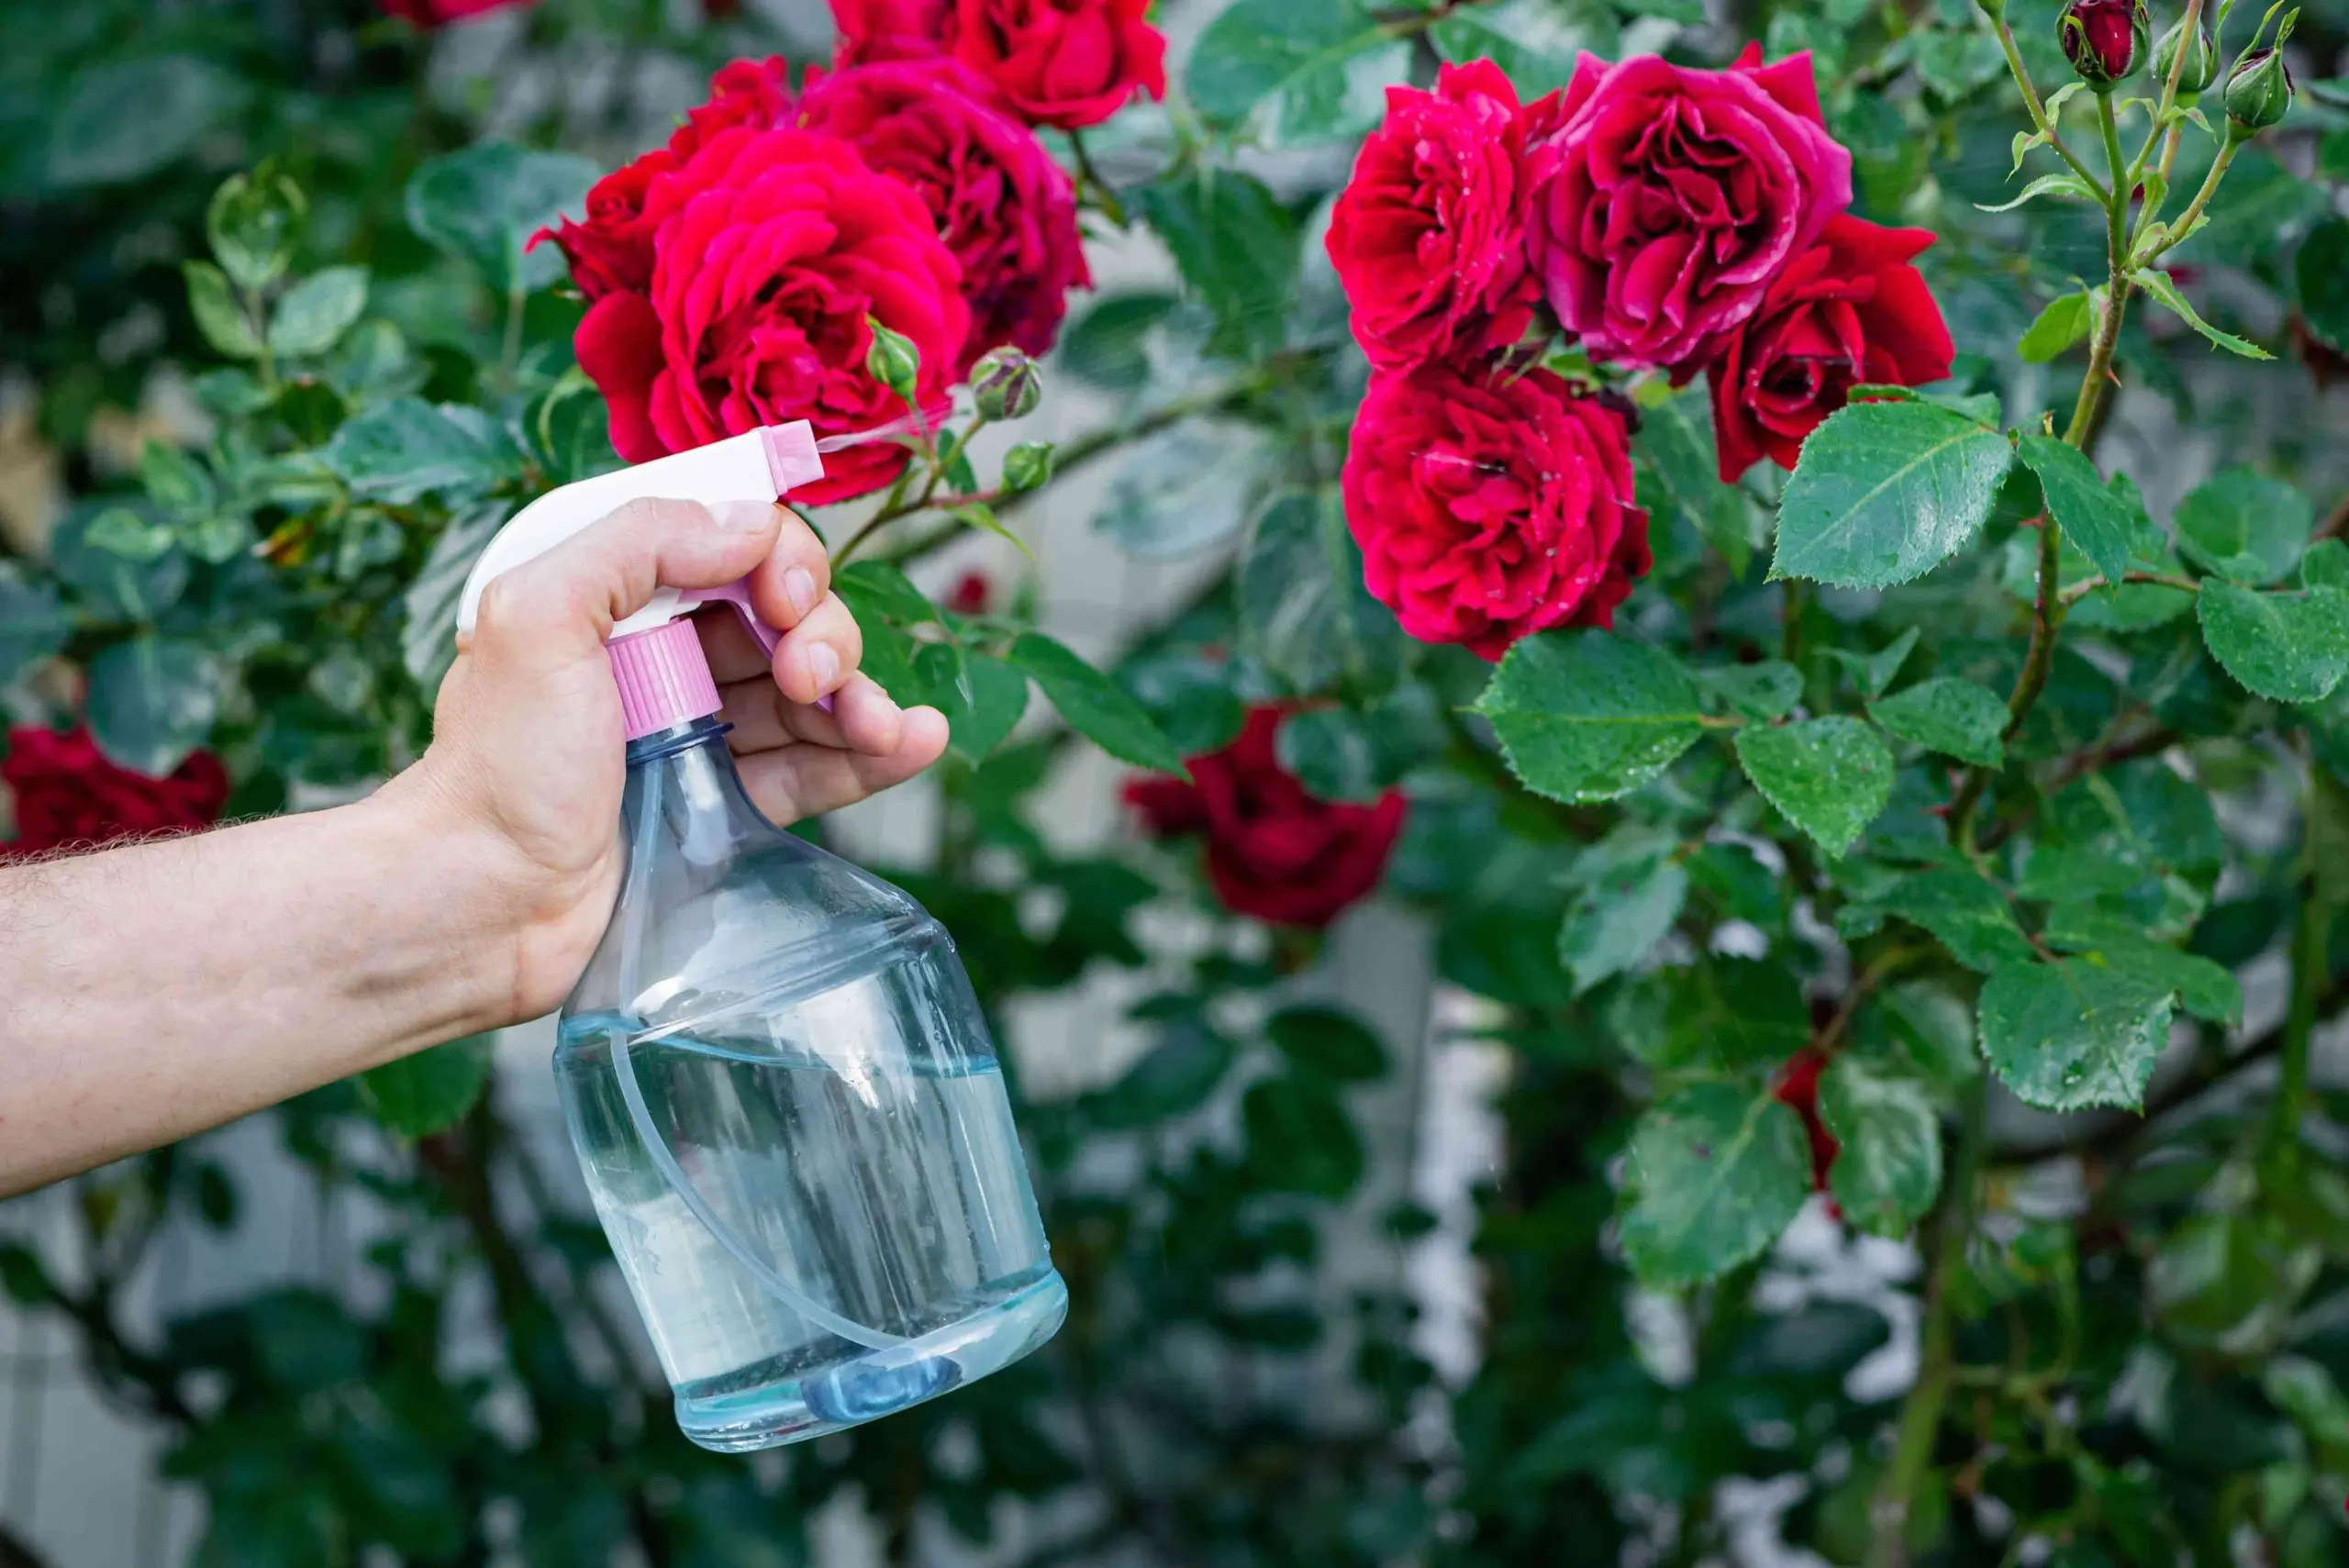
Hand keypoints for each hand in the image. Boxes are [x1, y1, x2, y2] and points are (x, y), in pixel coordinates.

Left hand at [380, 497, 947, 1023]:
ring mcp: (703, 734)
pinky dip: (878, 749)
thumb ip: (639, 541)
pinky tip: (918, 741)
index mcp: (619, 599)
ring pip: (816, 691)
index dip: (780, 562)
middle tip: (808, 675)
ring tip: (883, 725)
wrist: (483, 905)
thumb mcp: (538, 613)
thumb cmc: (497, 765)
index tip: (784, 603)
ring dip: (864, 693)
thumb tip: (752, 524)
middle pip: (788, 617)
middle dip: (824, 633)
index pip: (734, 546)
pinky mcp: (732, 807)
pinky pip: (821, 764)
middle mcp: (665, 657)